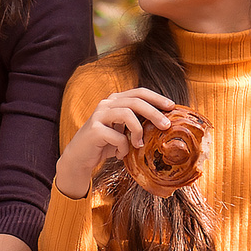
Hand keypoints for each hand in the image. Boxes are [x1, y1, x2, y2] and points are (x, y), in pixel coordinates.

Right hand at [52, 87, 179, 198]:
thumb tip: (164, 123)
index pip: (139, 92)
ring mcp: (99, 116)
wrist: (79, 159)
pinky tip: (120, 155)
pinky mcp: (94, 130)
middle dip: (154, 112)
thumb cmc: (104, 145)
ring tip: (139, 144)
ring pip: (127, 114)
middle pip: (136, 101)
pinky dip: (123, 148)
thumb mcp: (123, 131)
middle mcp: (106, 104)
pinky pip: (118, 137)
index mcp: (115, 101)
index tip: (172, 106)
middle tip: (166, 125)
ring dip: (138, 130)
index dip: (156, 98)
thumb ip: (137, 123)